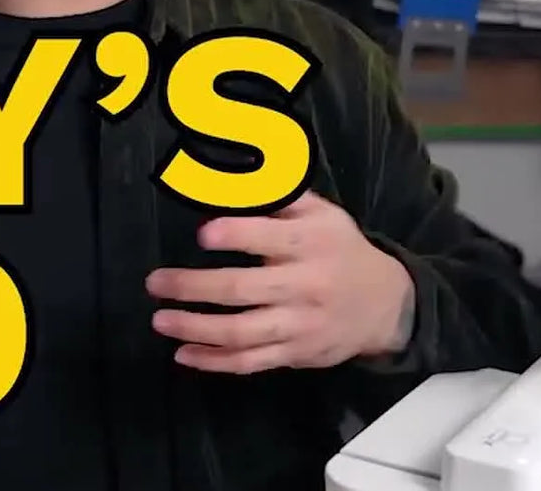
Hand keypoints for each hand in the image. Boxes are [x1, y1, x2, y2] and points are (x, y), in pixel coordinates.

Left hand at [145, 190, 414, 374]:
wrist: (385, 305)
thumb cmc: (339, 249)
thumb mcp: (322, 213)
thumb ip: (280, 195)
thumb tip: (229, 177)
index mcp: (310, 243)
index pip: (268, 238)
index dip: (235, 236)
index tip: (202, 235)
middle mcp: (303, 286)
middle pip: (242, 290)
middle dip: (193, 287)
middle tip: (155, 283)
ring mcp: (298, 325)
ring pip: (241, 332)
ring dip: (196, 328)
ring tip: (160, 319)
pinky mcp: (294, 354)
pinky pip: (250, 362)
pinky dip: (214, 361)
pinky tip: (183, 353)